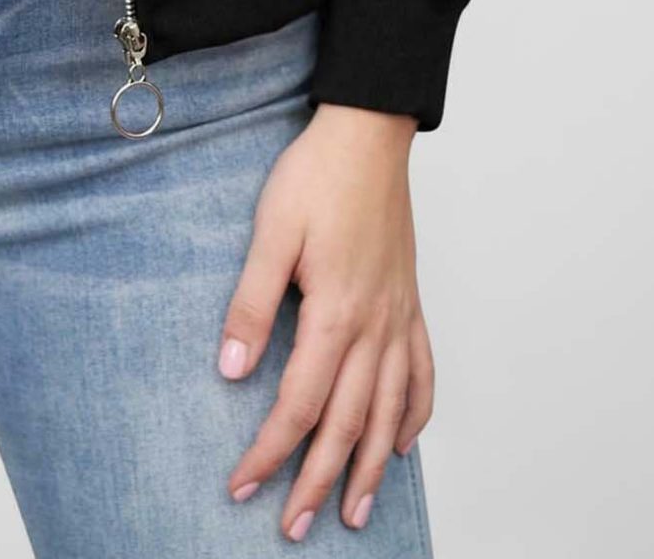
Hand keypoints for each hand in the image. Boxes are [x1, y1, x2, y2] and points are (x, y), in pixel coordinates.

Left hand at [218, 101, 432, 537]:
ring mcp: (399, 317)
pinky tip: (404, 442)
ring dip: (373, 468)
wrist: (369, 133)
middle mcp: (374, 326)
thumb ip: (252, 303)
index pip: (300, 405)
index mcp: (335, 313)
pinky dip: (414, 416)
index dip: (270, 452)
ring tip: (356, 513)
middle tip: (295, 527)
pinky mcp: (410, 303)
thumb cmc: (317, 175)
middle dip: (318, 482)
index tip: (244, 486)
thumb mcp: (270, 232)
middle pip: (348, 425)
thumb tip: (232, 368)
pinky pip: (422, 374)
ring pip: (390, 413)